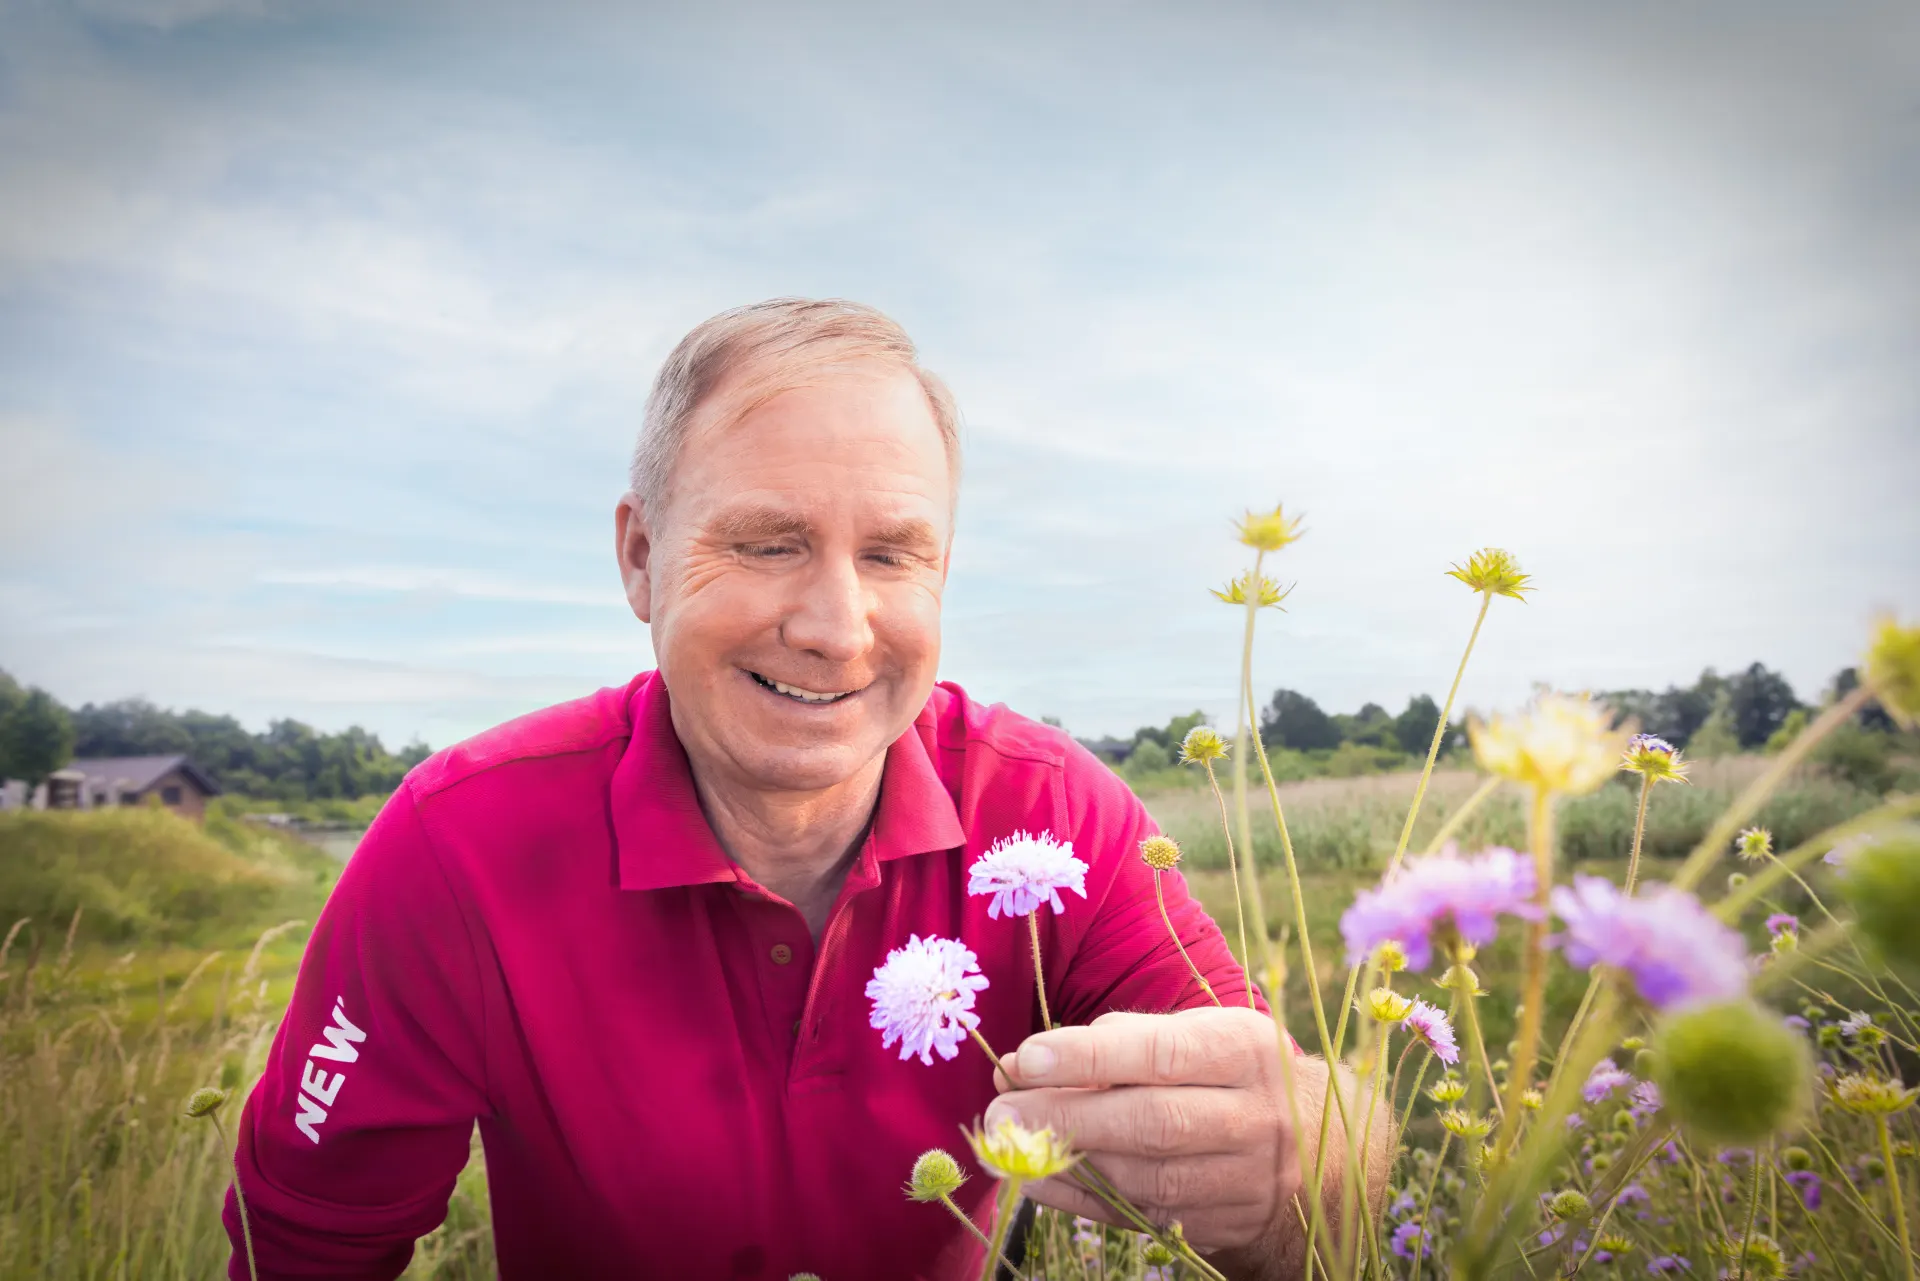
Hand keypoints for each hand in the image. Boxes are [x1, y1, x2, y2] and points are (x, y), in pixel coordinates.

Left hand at [984, 1006, 1307, 1275]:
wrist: (1317, 1145)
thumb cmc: (1228, 1072)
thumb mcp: (1195, 1034)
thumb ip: (1116, 1042)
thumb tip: (1025, 1065)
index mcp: (1245, 1050)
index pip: (1162, 1053)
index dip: (1090, 1057)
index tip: (1027, 1058)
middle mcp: (1255, 1116)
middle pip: (1154, 1122)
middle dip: (1067, 1116)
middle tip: (1001, 1111)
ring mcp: (1245, 1179)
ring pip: (1147, 1176)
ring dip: (1069, 1160)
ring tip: (1010, 1142)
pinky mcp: (1224, 1224)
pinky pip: (1142, 1215)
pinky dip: (1082, 1198)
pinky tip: (1037, 1178)